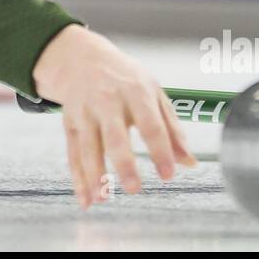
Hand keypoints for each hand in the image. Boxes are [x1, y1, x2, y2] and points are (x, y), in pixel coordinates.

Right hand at [32, 24, 195, 208]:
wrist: (83, 59)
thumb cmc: (125, 79)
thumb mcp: (153, 92)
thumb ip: (171, 127)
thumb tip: (189, 161)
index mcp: (135, 92)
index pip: (150, 124)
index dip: (160, 150)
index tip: (168, 174)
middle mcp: (108, 101)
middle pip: (115, 135)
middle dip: (123, 163)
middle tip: (135, 188)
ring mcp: (86, 112)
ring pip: (88, 147)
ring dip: (94, 175)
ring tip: (103, 198)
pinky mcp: (70, 123)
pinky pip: (73, 153)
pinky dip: (77, 178)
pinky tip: (86, 198)